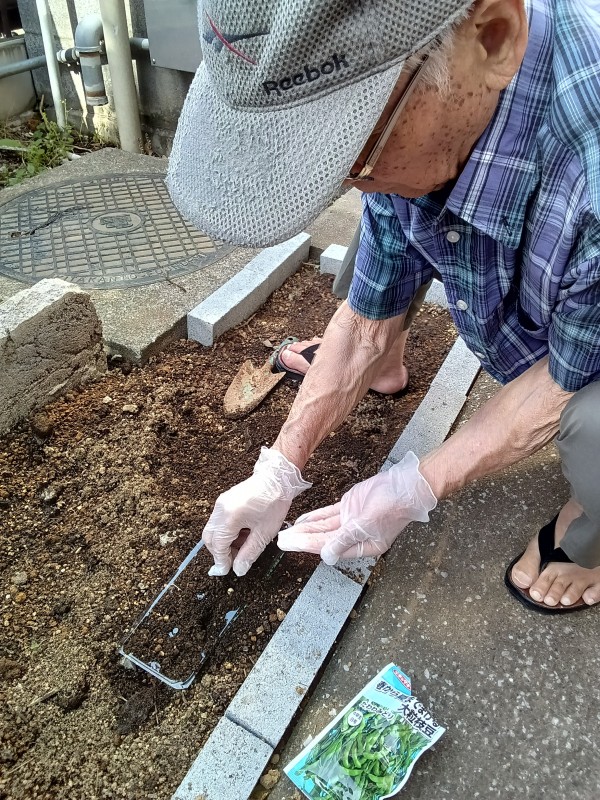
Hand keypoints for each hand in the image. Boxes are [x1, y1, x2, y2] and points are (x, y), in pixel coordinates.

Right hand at [202, 447, 310, 576]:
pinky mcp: (224, 501)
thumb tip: (239, 569)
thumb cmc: (274, 502)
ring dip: (223, 542)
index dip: (221, 560)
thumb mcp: (265, 533)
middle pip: (210, 538)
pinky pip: (218, 521)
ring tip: (243, 546)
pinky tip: (242, 534)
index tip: (226, 571)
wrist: (277, 478)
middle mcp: (220, 509)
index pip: (218, 545)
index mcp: (230, 516)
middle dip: (219, 552)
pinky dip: (226, 532)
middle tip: (233, 561)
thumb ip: (249, 553)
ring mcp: (220, 503)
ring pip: (213, 530)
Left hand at [278, 451, 435, 563]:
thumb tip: (326, 555)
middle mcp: (355, 536)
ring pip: (324, 527)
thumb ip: (345, 539)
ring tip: (287, 533)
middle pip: (324, 539)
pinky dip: (315, 517)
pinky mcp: (349, 507)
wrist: (406, 485)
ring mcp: (351, 521)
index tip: (291, 544)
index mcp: (363, 547)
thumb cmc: (394, 506)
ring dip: (306, 529)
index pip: (330, 547)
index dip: (309, 545)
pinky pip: (328, 514)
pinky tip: (302, 521)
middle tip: (282, 541)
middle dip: (303, 539)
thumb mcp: (368, 524)